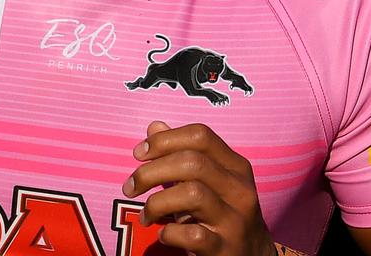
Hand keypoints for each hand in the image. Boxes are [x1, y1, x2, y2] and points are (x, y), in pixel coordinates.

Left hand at [122, 121, 274, 255]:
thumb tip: (154, 127)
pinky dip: (170, 233)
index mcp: (236, 167)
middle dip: (152, 172)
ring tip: (145, 215)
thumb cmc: (221, 214)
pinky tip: (164, 235)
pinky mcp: (225, 249)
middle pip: (192, 162)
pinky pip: (193, 235)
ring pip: (192, 194)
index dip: (165, 140)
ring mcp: (235, 220)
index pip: (200, 136)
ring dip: (156, 203)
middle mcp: (240, 190)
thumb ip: (181, 154)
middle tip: (130, 187)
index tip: (139, 153)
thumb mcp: (208, 182)